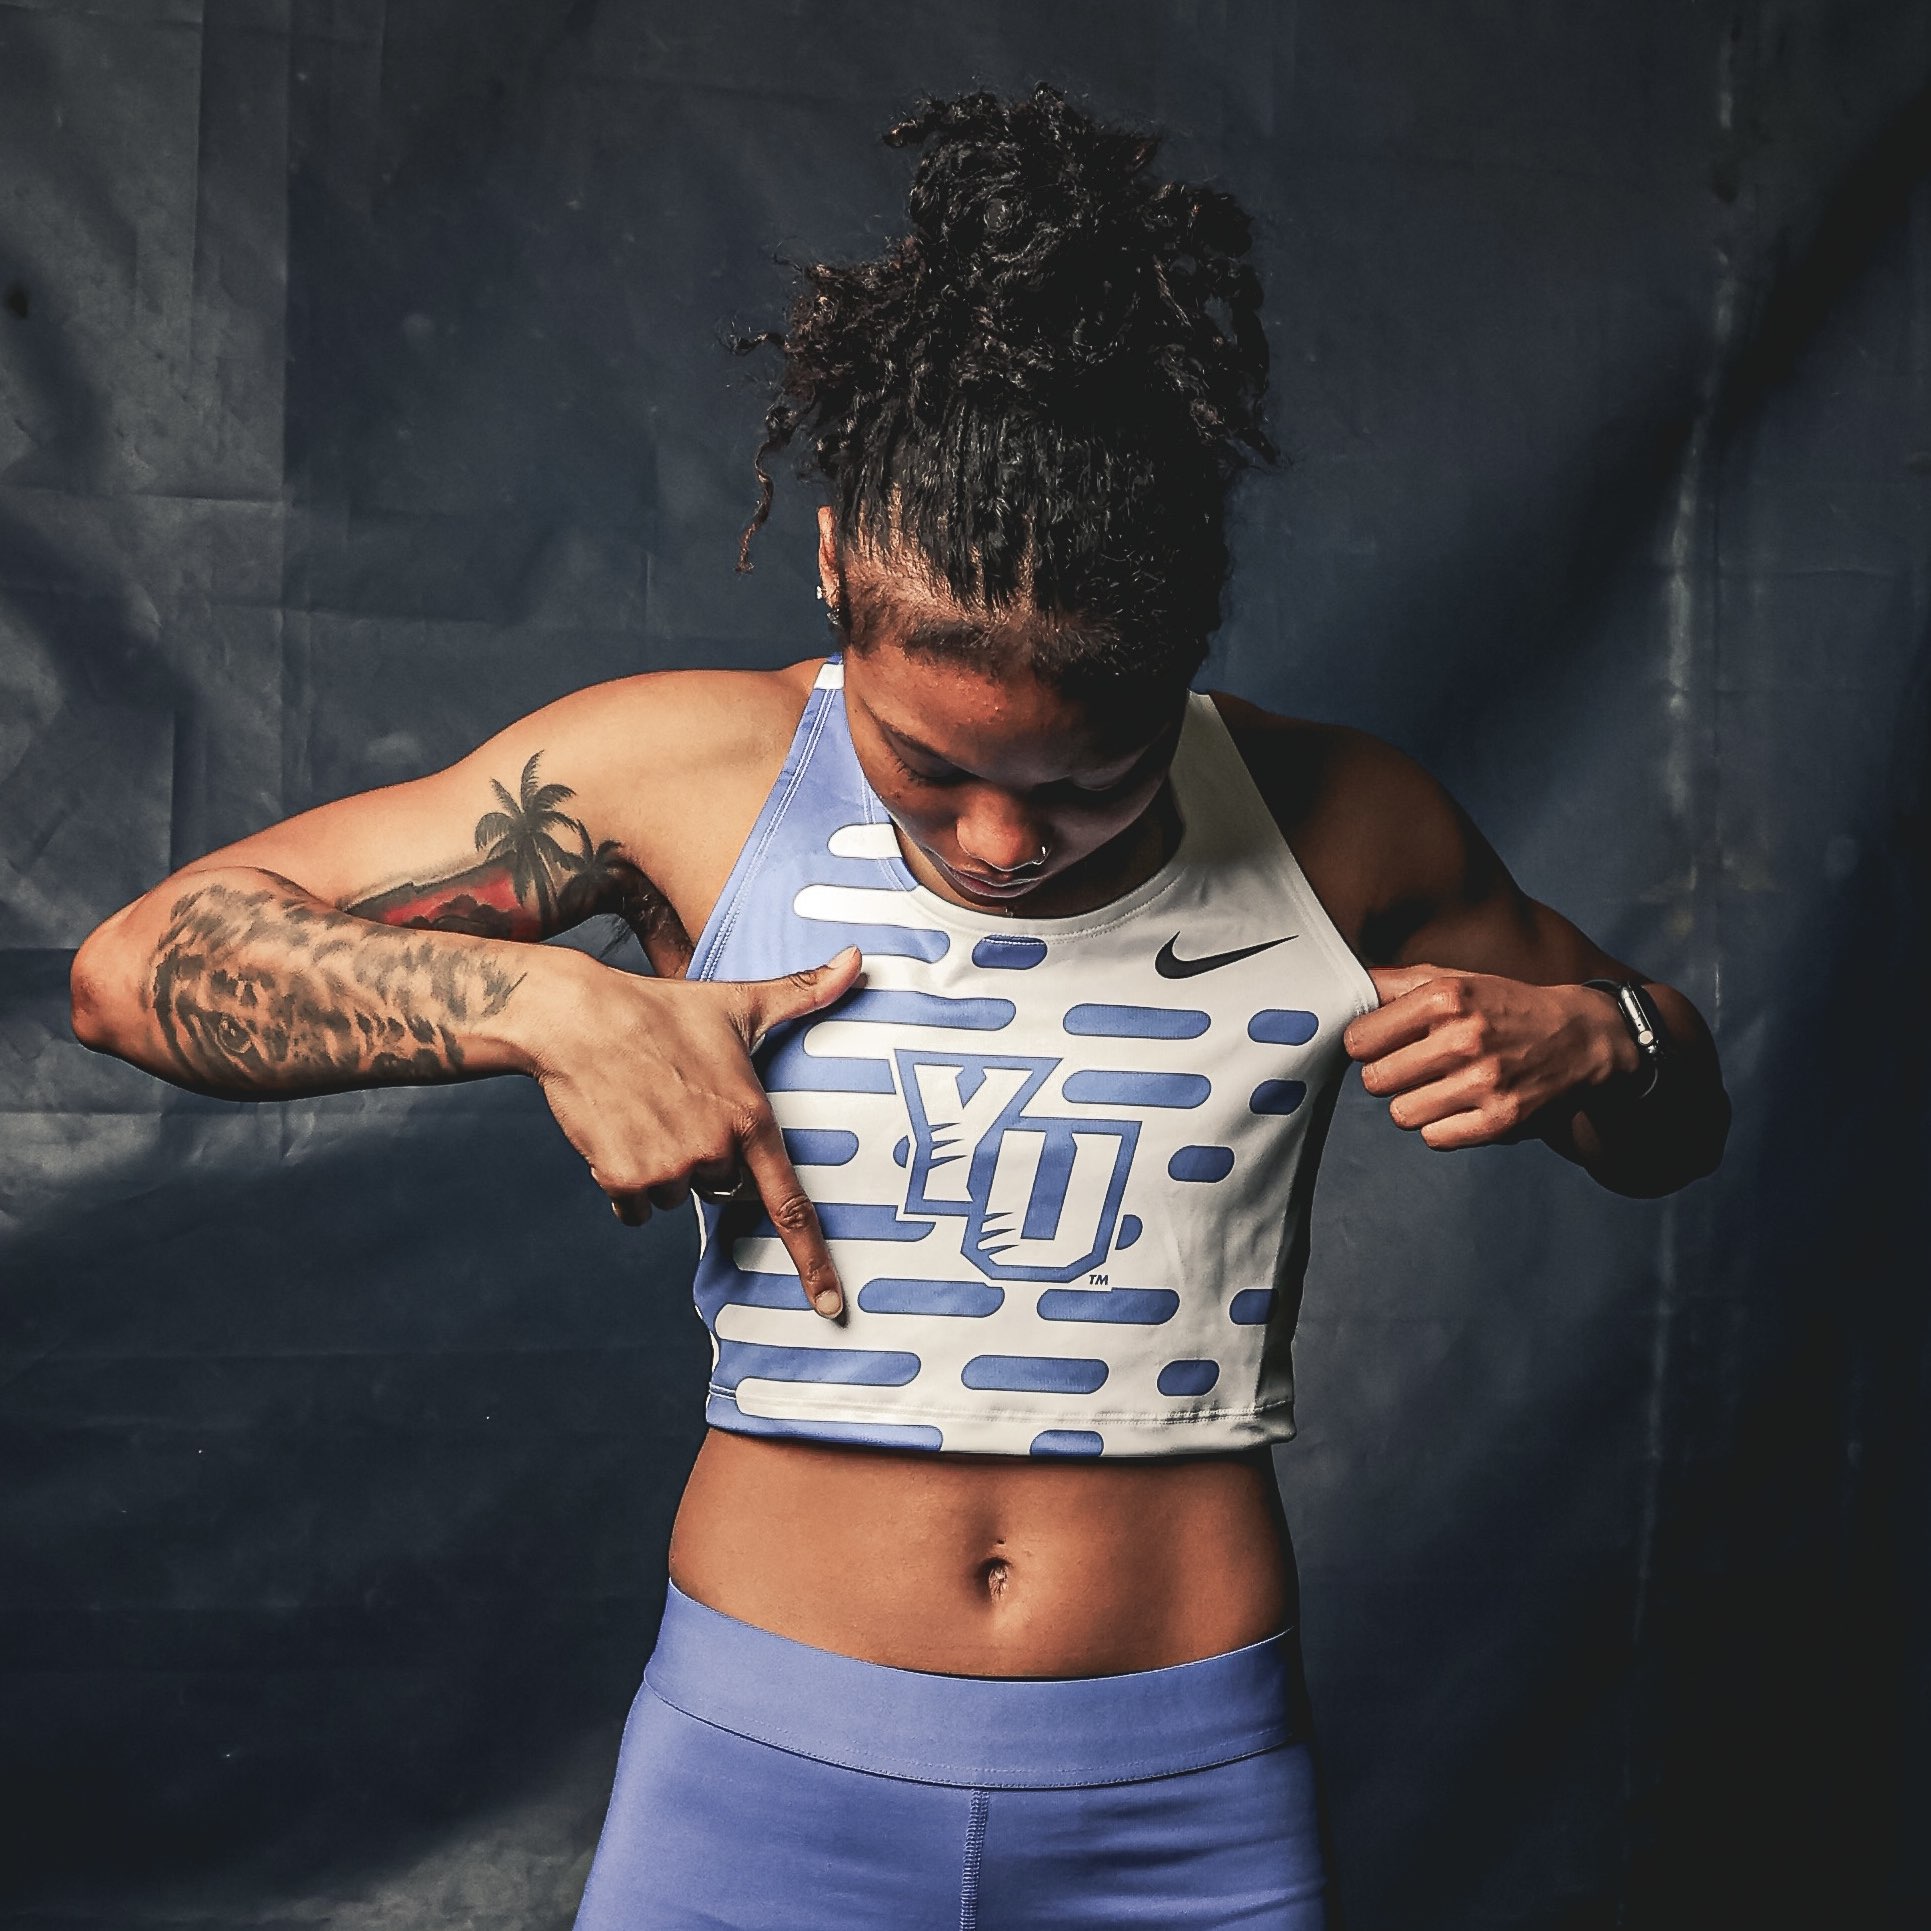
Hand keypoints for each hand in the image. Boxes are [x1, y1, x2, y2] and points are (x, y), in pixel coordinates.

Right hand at [525, 945, 865, 1316]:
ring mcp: (667, 1169)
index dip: (813, 1262)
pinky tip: (621, 1132)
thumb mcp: (738, 1002)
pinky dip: (629, 1182)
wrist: (576, 1020)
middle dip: (707, 1156)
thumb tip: (858, 959)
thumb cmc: (663, 1010)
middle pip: (723, 1185)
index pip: (790, 1204)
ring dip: (665, 1167)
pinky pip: (638, 1210)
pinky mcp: (622, 1181)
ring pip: (679, 1196)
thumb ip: (804, 993)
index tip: (832, 1308)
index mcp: (751, 1117)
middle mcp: (714, 1150)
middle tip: (682, 1104)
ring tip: (648, 1111)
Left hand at [1343, 964, 1628, 1150]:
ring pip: (1401, 1114)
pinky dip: (1441, 1127)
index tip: (1380, 1044)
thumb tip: (1346, 987)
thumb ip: (1395, 983)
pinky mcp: (1500, 1120)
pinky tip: (1460, 1106)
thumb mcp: (1456, 979)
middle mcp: (1463, 1039)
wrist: (1582, 1038)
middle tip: (1411, 1068)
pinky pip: (1434, 1138)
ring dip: (1414, 1104)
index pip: (1358, 1039)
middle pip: (1375, 1080)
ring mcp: (1483, 1082)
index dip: (1364, 1045)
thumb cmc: (1507, 1007)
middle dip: (1386, 1076)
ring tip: (1439, 1087)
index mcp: (1445, 998)